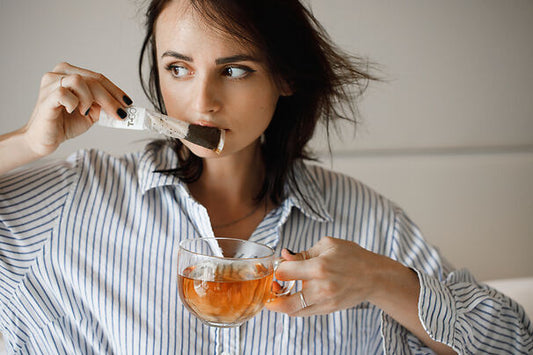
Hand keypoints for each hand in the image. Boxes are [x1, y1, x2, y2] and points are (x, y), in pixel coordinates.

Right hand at [23, 62, 131, 156]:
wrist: (45, 139)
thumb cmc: (66, 123)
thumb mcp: (91, 112)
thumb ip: (104, 105)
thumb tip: (123, 105)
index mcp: (70, 73)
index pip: (98, 77)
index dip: (115, 90)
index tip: (128, 103)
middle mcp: (59, 74)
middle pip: (93, 79)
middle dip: (110, 98)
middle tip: (120, 113)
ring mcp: (50, 84)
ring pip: (79, 81)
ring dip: (90, 98)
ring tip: (85, 111)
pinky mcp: (46, 97)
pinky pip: (64, 93)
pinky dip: (74, 103)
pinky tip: (73, 111)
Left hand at [266, 236, 401, 316]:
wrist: (374, 276)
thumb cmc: (352, 256)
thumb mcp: (327, 245)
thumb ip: (303, 253)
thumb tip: (284, 256)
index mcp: (319, 267)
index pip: (284, 272)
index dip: (277, 268)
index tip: (279, 264)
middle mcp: (320, 288)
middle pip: (284, 300)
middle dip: (272, 293)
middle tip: (273, 285)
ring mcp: (324, 302)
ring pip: (291, 310)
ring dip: (281, 303)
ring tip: (281, 291)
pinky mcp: (328, 310)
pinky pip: (303, 313)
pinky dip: (294, 306)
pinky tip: (293, 296)